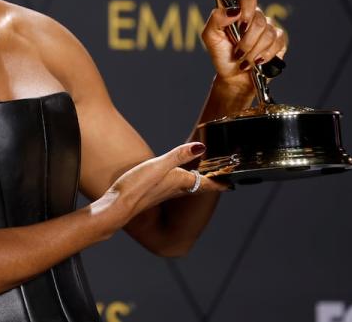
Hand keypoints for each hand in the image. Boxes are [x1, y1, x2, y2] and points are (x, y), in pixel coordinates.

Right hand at [96, 142, 228, 229]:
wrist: (119, 205)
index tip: (232, 181)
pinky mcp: (154, 192)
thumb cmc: (138, 186)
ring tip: (204, 175)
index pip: (207, 183)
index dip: (221, 182)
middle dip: (211, 182)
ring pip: (188, 187)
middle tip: (222, 177)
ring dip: (198, 182)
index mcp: (180, 182)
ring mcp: (165, 192)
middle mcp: (176, 189)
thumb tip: (202, 147)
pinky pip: (175, 186)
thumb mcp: (159, 166)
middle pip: (199, 186)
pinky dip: (182, 181)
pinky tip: (176, 177)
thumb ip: (179, 155)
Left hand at [201, 0, 287, 90]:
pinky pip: (278, 43)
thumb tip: (233, 10)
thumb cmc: (222, 55)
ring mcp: (269, 30)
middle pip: (259, 21)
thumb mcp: (210, 37)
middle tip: (238, 51)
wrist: (233, 77)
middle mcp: (256, 18)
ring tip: (245, 59)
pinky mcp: (279, 42)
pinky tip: (257, 61)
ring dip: (254, 51)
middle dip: (247, 41)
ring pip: (269, 34)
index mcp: (240, 13)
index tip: (239, 27)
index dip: (246, 12)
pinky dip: (265, 55)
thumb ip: (216, 19)